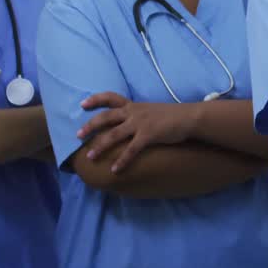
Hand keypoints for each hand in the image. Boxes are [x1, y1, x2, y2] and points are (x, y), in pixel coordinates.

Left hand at [77, 92, 194, 172]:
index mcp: (134, 106)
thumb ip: (138, 116)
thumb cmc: (172, 116)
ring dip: (100, 146)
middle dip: (90, 126)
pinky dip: (122, 161)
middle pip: (106, 117)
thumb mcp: (151, 111)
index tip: (82, 104)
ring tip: (90, 157)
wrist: (189, 117)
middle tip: (78, 135)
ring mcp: (140, 123)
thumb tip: (129, 124)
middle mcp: (134, 112)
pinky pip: (131, 150)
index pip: (111, 98)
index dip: (95, 100)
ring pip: (114, 134)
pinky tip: (115, 170)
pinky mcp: (148, 135)